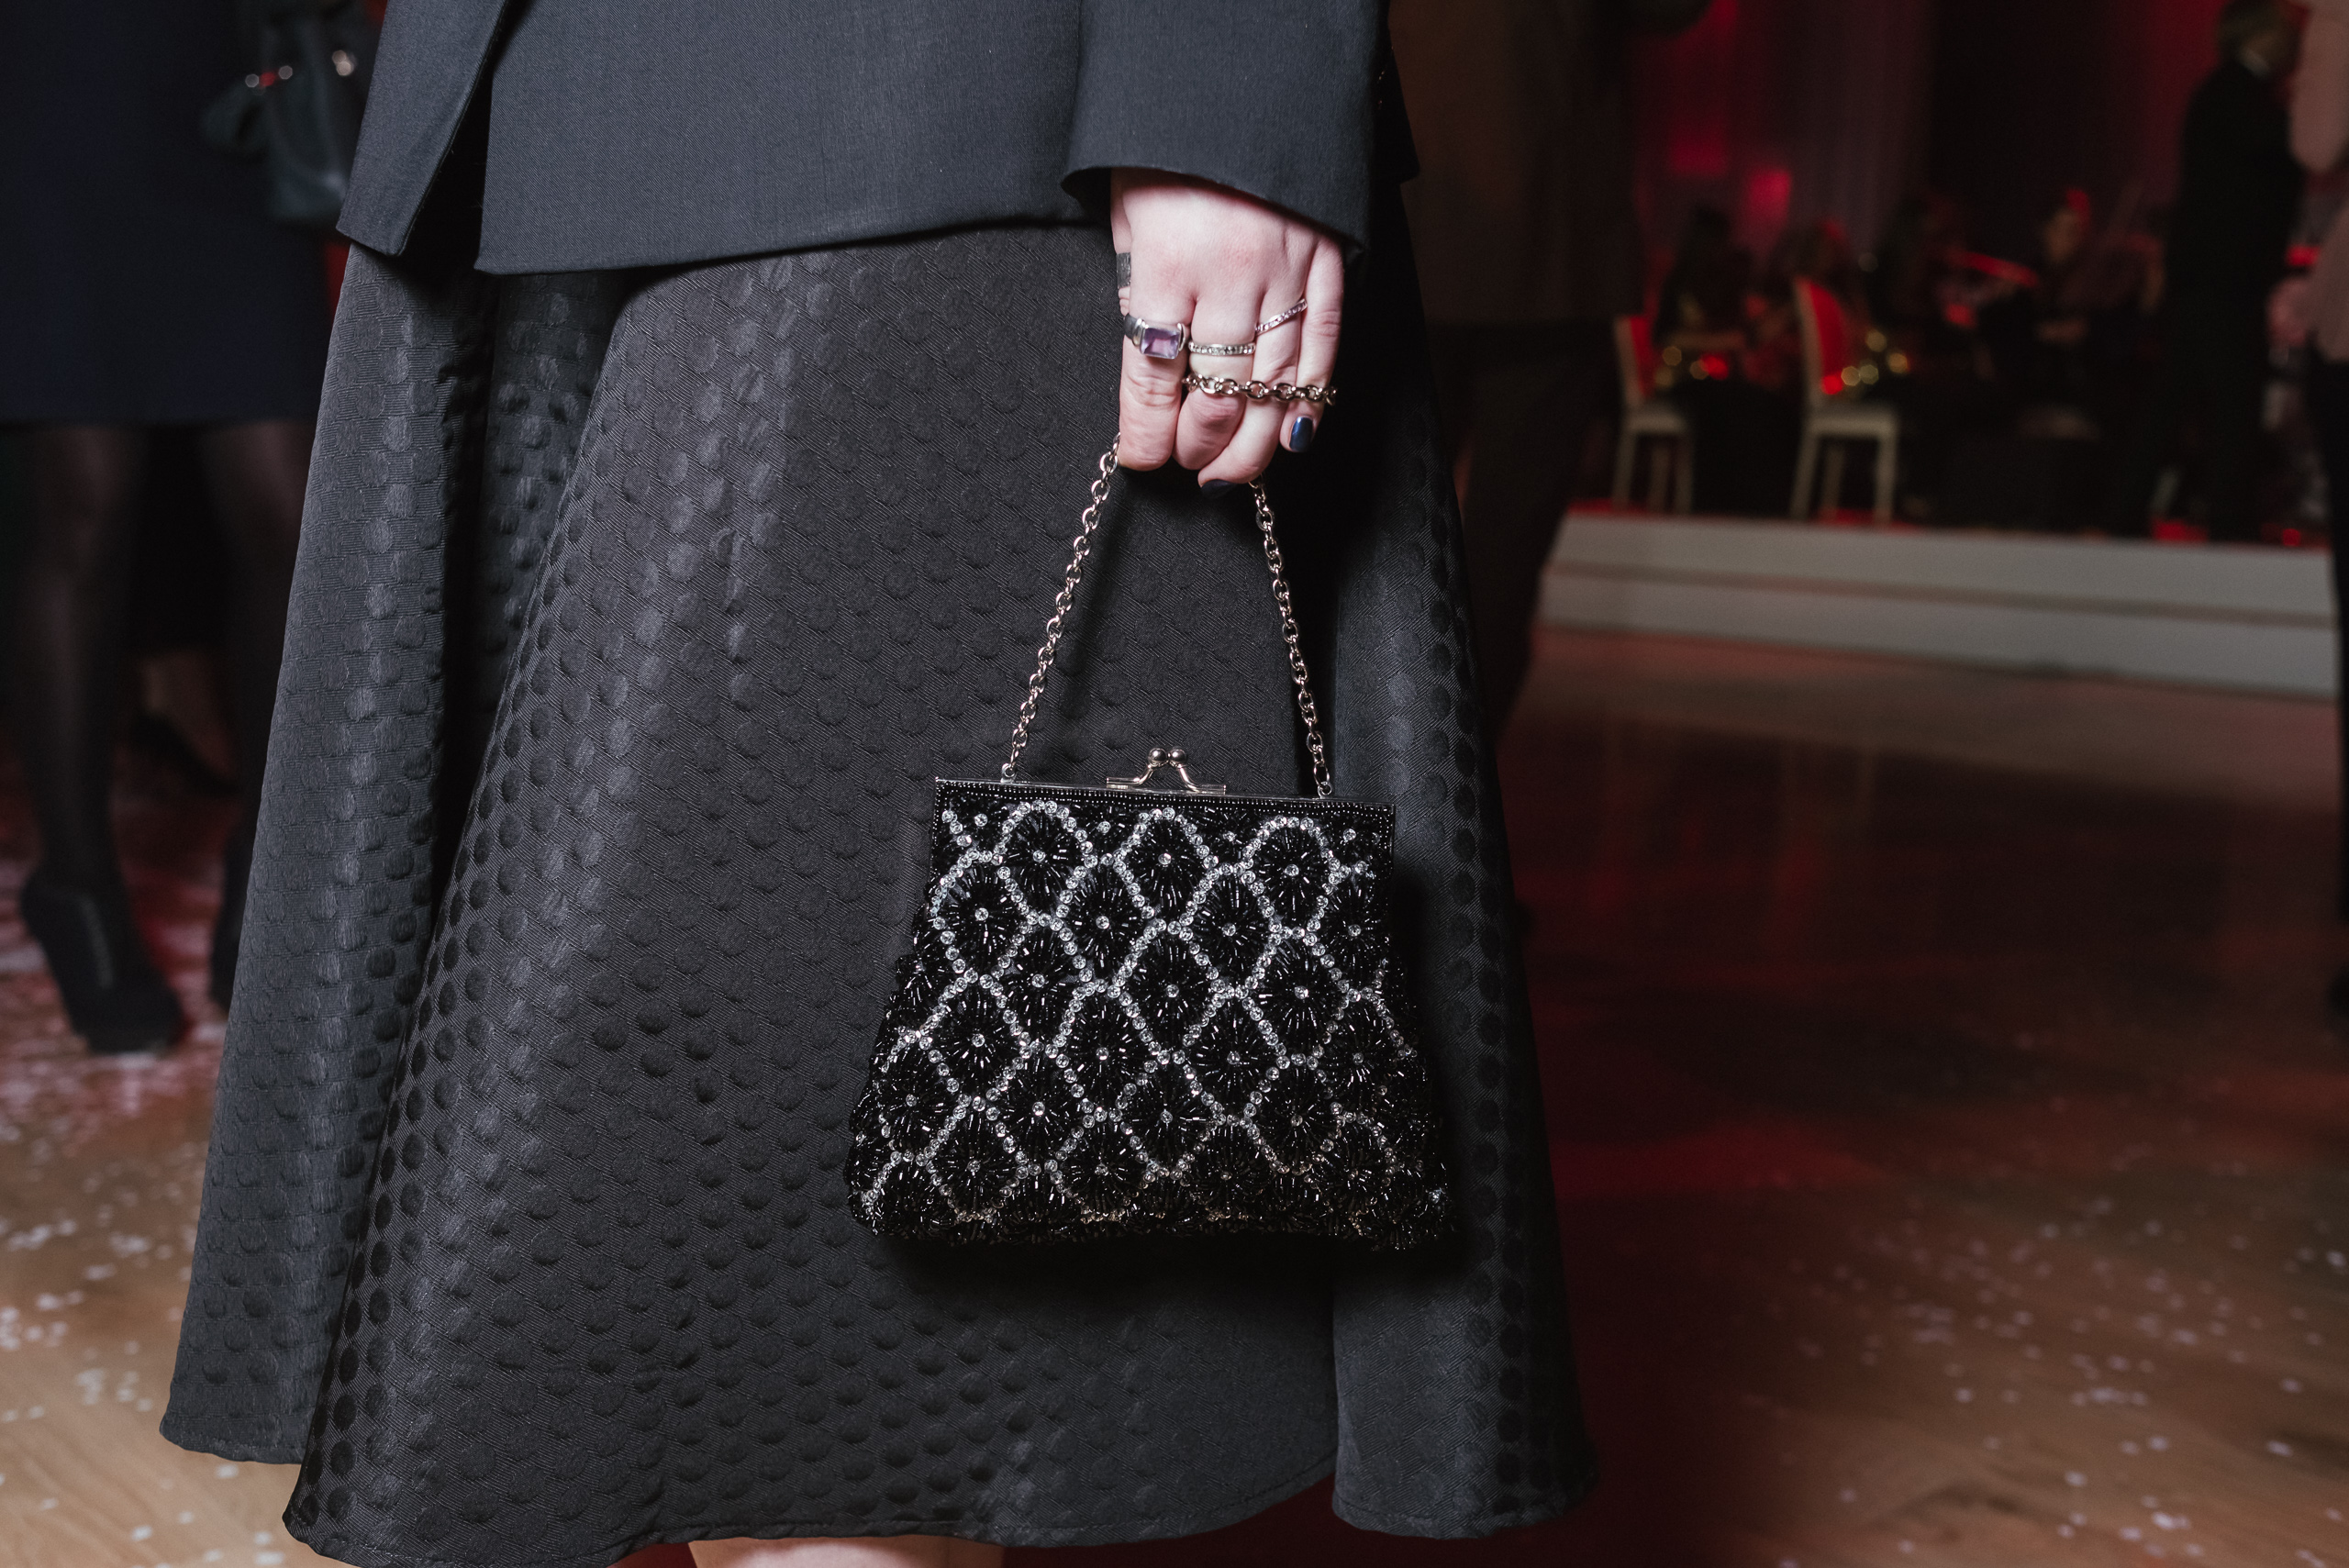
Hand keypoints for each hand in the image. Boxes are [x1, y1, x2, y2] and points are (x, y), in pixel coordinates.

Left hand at [1109, 168, 1344, 485]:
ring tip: (1231, 473)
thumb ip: (1136, 298)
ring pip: (1276, 384)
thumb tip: (1146, 381)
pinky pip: (1326, 346)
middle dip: (1200, 445)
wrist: (1237, 86)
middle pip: (1219, 393)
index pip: (1152, 375)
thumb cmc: (1169, 157)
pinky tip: (1294, 436)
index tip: (1144, 461)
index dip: (1146, 433)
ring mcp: (1287, 271)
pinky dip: (1312, 399)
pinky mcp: (1329, 261)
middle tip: (1190, 466)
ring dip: (1253, 441)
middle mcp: (1230, 275)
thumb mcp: (1128, 222)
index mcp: (1165, 262)